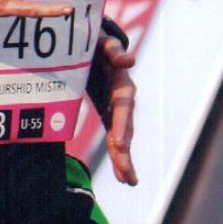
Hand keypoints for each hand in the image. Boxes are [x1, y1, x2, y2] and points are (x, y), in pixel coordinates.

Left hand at [88, 36, 137, 185]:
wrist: (92, 46)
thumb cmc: (94, 44)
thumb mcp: (101, 43)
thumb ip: (112, 49)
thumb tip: (129, 60)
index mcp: (120, 81)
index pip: (122, 106)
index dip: (121, 125)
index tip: (118, 145)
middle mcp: (123, 98)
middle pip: (126, 127)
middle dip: (125, 150)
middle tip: (125, 172)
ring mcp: (117, 109)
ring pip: (123, 137)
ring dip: (125, 159)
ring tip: (128, 180)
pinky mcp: (110, 115)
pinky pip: (115, 138)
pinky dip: (120, 157)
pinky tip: (124, 177)